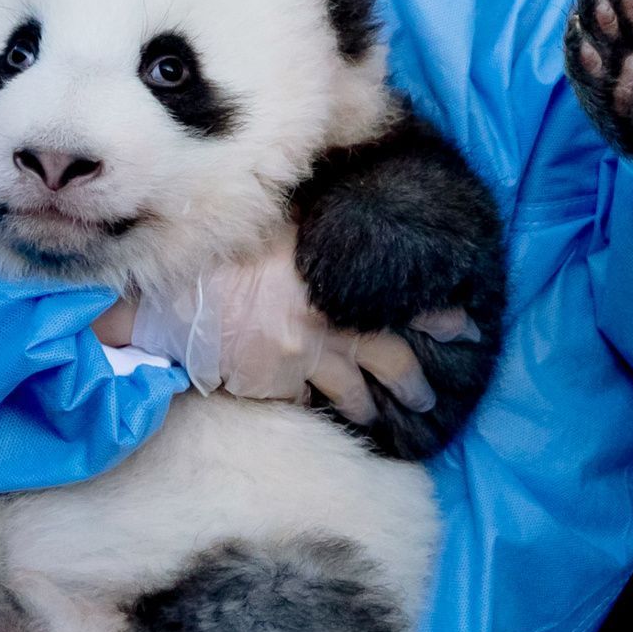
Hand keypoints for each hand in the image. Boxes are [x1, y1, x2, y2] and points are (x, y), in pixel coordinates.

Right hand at [97, 231, 475, 420]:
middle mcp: (325, 328)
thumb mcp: (279, 222)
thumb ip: (318, 229)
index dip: (437, 318)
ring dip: (369, 408)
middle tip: (427, 400)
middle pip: (389, 363)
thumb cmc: (222, 248)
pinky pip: (303, 403)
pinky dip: (314, 407)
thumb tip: (349, 213)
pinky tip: (323, 414)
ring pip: (350, 394)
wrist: (167, 291)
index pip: (400, 303)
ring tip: (380, 418)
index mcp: (332, 284)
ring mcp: (300, 362)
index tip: (465, 327)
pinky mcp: (271, 387)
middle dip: (413, 384)